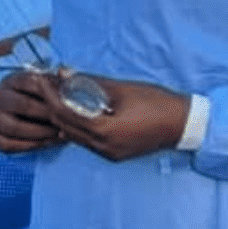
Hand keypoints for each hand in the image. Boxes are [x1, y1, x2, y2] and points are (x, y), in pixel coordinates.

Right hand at [0, 70, 65, 153]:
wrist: (23, 116)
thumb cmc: (39, 97)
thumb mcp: (47, 85)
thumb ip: (57, 79)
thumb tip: (63, 73)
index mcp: (11, 81)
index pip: (30, 82)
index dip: (52, 91)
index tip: (69, 99)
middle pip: (24, 105)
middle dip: (49, 113)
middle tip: (68, 119)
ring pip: (16, 127)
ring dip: (43, 132)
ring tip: (62, 133)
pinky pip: (12, 144)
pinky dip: (34, 144)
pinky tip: (50, 141)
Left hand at [32, 72, 190, 162]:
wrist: (184, 124)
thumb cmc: (158, 103)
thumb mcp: (124, 89)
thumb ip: (92, 82)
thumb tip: (65, 73)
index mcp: (104, 130)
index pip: (64, 113)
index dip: (50, 95)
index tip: (43, 81)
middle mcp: (102, 146)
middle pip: (64, 127)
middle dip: (53, 106)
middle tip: (49, 87)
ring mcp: (108, 153)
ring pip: (74, 136)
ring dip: (65, 118)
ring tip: (62, 98)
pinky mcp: (114, 155)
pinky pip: (87, 142)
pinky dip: (79, 127)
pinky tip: (81, 113)